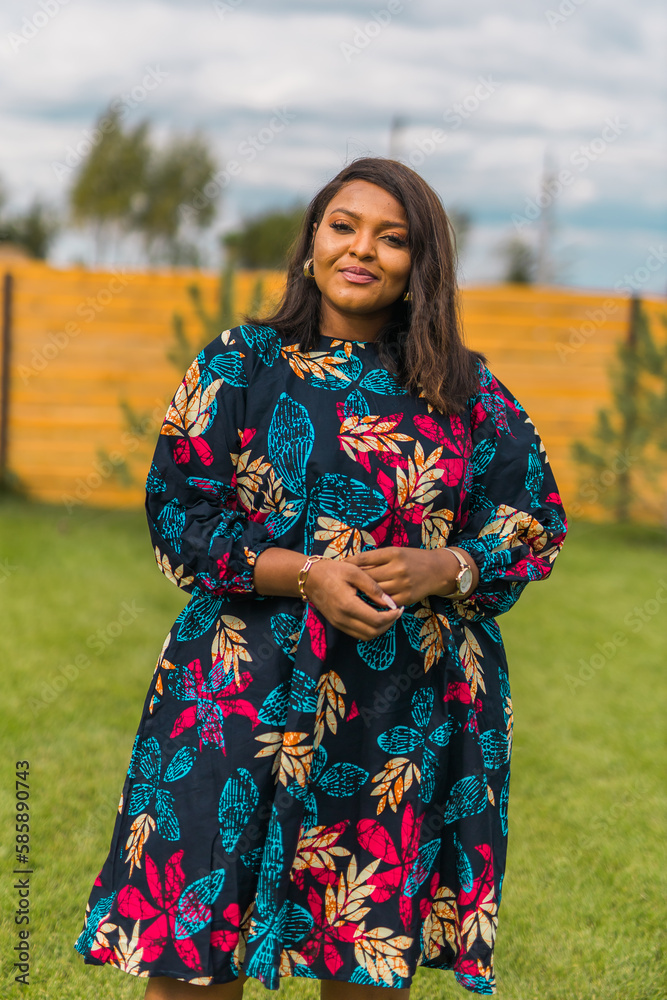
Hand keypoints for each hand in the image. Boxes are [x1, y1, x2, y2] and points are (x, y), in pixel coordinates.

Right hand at [302, 558, 403, 641]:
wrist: (310, 578)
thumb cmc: (333, 570)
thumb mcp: (355, 571)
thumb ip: (373, 588)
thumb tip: (390, 602)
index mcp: (348, 605)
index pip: (376, 620)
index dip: (391, 617)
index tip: (399, 608)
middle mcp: (343, 619)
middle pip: (373, 632)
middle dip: (388, 624)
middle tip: (396, 612)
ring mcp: (339, 624)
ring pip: (366, 636)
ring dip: (380, 629)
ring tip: (388, 615)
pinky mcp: (337, 624)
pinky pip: (358, 633)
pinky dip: (370, 629)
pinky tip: (375, 616)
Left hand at [344, 546, 475, 604]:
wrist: (438, 571)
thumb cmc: (413, 559)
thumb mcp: (396, 552)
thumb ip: (377, 558)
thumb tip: (352, 564)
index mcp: (393, 553)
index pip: (365, 558)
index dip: (350, 563)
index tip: (340, 566)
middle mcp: (398, 568)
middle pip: (368, 576)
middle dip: (354, 579)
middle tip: (342, 582)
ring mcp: (403, 584)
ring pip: (375, 591)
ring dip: (362, 592)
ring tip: (351, 593)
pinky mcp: (406, 598)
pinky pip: (385, 602)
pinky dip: (375, 601)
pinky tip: (367, 601)